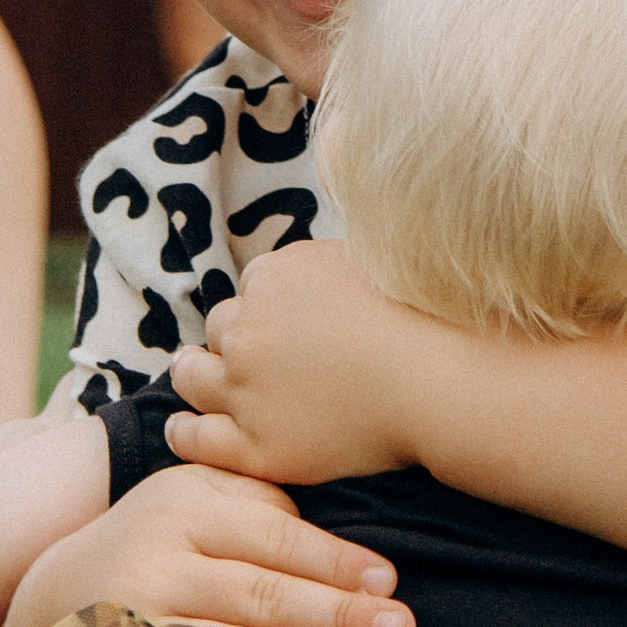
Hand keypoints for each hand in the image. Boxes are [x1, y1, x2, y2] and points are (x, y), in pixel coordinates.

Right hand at [0, 461, 415, 626]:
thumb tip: (342, 546)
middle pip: (258, 592)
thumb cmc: (148, 546)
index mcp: (178, 509)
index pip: (271, 536)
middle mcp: (151, 564)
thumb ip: (255, 502)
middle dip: (334, 613)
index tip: (388, 582)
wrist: (43, 600)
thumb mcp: (189, 499)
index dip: (334, 562)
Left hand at [164, 242, 427, 486]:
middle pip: (222, 329)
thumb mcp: (372, 250)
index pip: (251, 290)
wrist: (442, 382)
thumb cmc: (423, 316)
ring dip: (194, 375)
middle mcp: (249, 329)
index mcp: (274, 277)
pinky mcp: (255, 446)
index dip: (267, 309)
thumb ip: (332, 247)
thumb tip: (327, 181)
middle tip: (247, 355)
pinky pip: (196, 438)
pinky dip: (185, 431)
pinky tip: (184, 428)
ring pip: (194, 378)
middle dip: (235, 339)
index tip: (283, 324)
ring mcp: (246, 389)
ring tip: (194, 376)